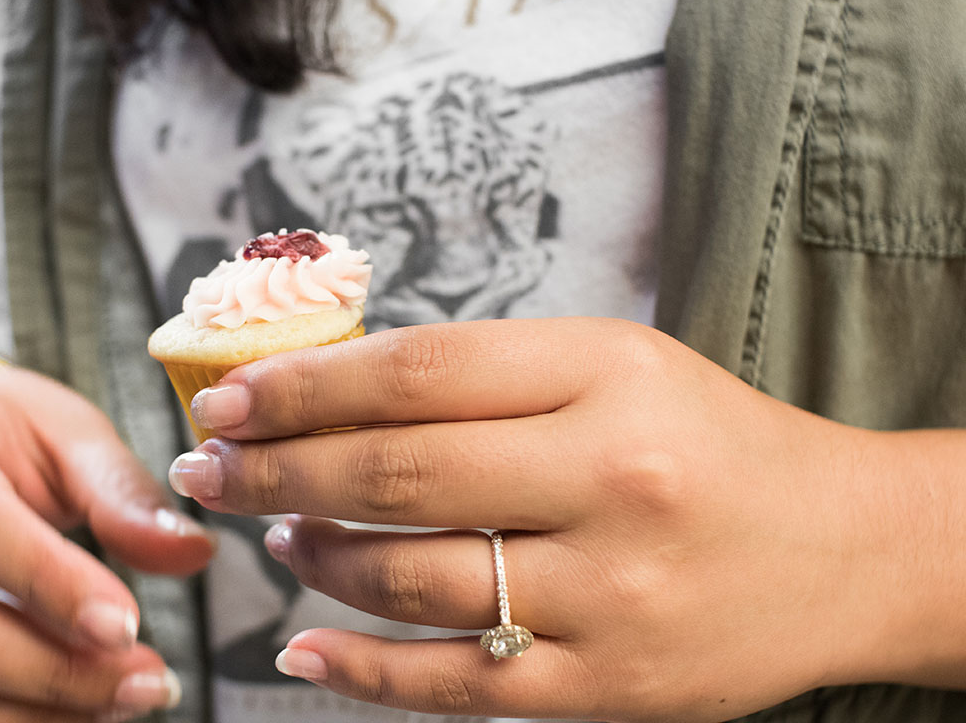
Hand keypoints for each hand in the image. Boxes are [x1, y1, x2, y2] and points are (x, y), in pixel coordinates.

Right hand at [0, 366, 214, 721]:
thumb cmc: (14, 431)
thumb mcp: (75, 435)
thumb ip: (126, 496)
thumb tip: (195, 553)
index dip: (51, 584)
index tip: (129, 624)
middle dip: (53, 669)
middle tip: (149, 680)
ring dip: (30, 714)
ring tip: (124, 701)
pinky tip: (76, 716)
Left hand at [168, 318, 909, 721]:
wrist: (842, 546)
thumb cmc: (708, 439)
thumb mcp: (612, 366)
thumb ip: (485, 376)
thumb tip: (331, 395)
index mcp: (606, 374)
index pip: (415, 373)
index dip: (301, 387)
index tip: (229, 400)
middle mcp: (610, 478)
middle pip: (395, 473)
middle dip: (275, 471)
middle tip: (209, 468)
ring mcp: (611, 591)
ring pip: (411, 581)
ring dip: (316, 561)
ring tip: (278, 537)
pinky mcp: (612, 686)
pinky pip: (456, 685)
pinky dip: (360, 673)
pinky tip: (302, 653)